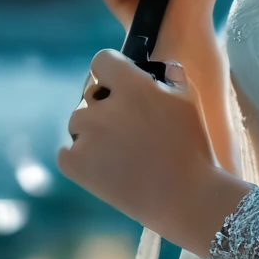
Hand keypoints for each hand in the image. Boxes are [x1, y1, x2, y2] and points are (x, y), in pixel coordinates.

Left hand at [57, 49, 245, 248]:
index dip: (110, 72)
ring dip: (92, 133)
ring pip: (77, 124)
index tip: (117, 85)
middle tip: (126, 129)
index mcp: (132, 86)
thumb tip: (159, 67)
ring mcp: (87, 136)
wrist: (186, 198)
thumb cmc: (192, 148)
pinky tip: (104, 168)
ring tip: (120, 154)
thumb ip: (170, 76)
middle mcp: (104, 107)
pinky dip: (79, 158)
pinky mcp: (75, 164)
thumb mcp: (189, 101)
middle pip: (88, 96)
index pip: (102, 61)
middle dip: (103, 107)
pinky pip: (66, 152)